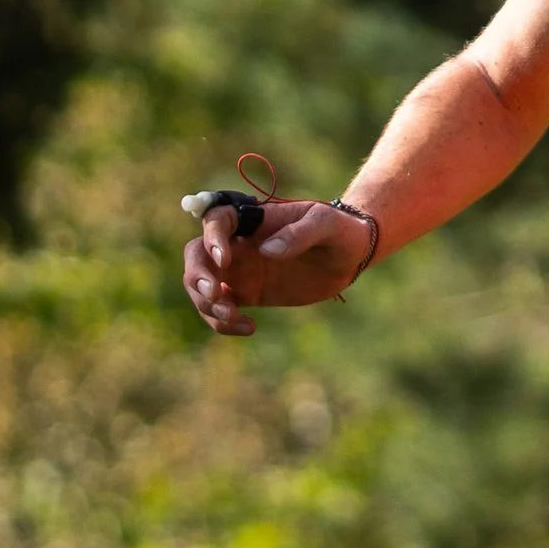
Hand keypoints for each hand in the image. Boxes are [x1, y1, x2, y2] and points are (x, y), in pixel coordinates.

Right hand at [181, 198, 376, 336]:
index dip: (212, 239)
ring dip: (207, 305)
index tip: (224, 260)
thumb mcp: (327, 224)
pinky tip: (250, 328)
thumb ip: (300, 233)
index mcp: (254, 219)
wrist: (351, 256)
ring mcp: (240, 270)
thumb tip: (268, 251)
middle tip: (214, 295)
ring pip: (203, 287)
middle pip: (197, 255)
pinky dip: (224, 323)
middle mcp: (239, 243)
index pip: (217, 220)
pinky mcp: (248, 294)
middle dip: (197, 276)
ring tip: (233, 316)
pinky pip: (222, 310)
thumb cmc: (339, 230)